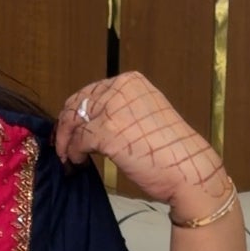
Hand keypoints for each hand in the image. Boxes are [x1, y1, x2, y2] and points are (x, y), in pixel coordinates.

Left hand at [55, 71, 229, 220]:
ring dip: (66, 143)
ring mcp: (113, 109)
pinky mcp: (107, 132)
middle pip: (77, 104)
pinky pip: (78, 141)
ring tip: (69, 159)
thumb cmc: (169, 150)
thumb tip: (91, 122)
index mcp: (131, 81)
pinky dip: (73, 154)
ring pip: (74, 122)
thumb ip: (121, 111)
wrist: (188, 168)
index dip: (75, 113)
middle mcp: (121, 88)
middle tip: (62, 148)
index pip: (90, 92)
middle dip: (65, 127)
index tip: (69, 132)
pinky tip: (77, 164)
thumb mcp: (145, 116)